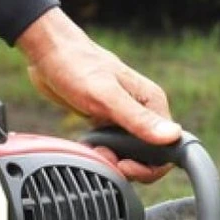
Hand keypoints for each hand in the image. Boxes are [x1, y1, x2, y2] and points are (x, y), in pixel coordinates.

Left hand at [16, 7, 181, 182]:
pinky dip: (103, 153)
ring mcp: (127, 117)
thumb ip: (138, 119)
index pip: (169, 148)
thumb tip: (172, 135)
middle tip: (105, 158)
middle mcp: (144, 110)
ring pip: (131, 155)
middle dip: (129, 166)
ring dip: (114, 161)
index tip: (125, 165)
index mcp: (152, 102)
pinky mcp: (109, 121)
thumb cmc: (76, 65)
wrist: (48, 52)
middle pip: (150, 156)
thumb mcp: (107, 96)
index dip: (150, 167)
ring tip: (95, 150)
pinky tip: (90, 145)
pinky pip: (115, 147)